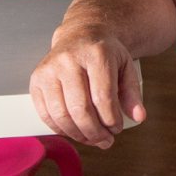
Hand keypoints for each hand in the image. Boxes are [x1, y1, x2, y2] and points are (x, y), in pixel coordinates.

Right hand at [29, 24, 145, 148]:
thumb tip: (139, 116)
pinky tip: (74, 131)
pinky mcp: (36, 80)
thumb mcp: (125, 66)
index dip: (110, 120)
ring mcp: (49, 70)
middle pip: (80, 109)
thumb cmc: (104, 53)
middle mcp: (69, 60)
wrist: (80, 34)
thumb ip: (132, 92)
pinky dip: (60, 129)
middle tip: (105, 141)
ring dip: (78, 135)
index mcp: (96, 54)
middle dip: (95, 132)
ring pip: (61, 114)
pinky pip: (45, 113)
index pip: (103, 97)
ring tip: (91, 139)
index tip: (116, 129)